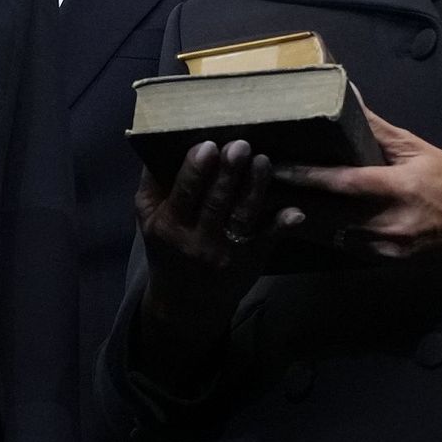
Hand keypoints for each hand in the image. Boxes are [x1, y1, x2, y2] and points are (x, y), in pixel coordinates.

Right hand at [136, 141, 272, 364]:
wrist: (185, 303)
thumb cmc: (166, 246)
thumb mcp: (146, 216)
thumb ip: (152, 181)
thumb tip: (161, 138)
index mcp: (170, 225)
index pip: (183, 194)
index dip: (196, 170)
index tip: (208, 145)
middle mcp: (199, 241)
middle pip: (216, 202)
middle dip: (229, 173)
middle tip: (240, 145)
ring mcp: (229, 252)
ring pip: (244, 216)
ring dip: (255, 188)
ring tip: (262, 161)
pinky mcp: (252, 259)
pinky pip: (268, 240)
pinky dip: (282, 225)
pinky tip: (295, 211)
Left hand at [274, 110, 441, 275]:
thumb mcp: (416, 147)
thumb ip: (377, 127)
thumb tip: (347, 95)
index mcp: (400, 189)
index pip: (344, 183)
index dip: (307, 176)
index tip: (276, 165)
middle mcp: (391, 223)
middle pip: (329, 214)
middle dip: (292, 200)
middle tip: (257, 185)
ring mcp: (387, 248)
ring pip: (332, 235)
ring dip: (301, 219)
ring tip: (266, 202)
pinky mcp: (385, 262)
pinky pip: (345, 246)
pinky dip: (321, 233)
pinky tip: (297, 221)